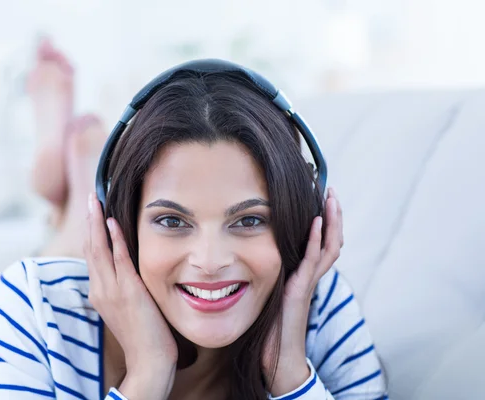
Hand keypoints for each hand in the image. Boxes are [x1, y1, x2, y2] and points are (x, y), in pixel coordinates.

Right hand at [85, 192, 176, 399]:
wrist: (149, 359)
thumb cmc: (143, 333)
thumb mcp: (127, 305)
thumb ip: (123, 285)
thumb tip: (127, 267)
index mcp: (99, 292)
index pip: (92, 255)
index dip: (91, 232)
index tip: (93, 212)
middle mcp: (100, 289)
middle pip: (90, 248)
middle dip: (89, 221)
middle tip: (90, 198)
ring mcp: (112, 290)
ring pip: (98, 250)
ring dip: (97, 223)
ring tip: (95, 202)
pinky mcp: (128, 292)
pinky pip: (119, 260)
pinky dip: (114, 240)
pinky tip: (112, 223)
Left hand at [262, 188, 343, 394]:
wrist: (276, 360)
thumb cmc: (270, 330)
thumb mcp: (269, 294)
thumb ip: (268, 276)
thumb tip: (250, 259)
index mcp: (302, 276)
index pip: (320, 244)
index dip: (325, 223)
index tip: (320, 199)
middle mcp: (309, 277)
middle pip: (331, 241)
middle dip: (333, 216)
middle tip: (330, 191)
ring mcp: (307, 284)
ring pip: (329, 247)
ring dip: (331, 222)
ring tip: (331, 199)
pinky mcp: (300, 291)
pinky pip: (312, 262)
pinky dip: (316, 240)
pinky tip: (316, 221)